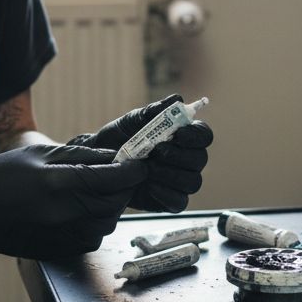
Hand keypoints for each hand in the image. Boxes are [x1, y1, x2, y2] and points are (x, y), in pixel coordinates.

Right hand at [0, 145, 147, 260]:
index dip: (132, 171)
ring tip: (96, 192)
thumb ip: (81, 156)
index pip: (113, 179)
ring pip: (108, 222)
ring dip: (110, 207)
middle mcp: (64, 213)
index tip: (138, 165)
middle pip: (116, 203)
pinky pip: (93, 237)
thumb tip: (114, 157)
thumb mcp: (39, 153)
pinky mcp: (59, 250)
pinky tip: (81, 210)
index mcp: (58, 183)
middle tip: (118, 176)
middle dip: (123, 188)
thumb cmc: (0, 176)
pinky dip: (96, 223)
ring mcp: (61, 235)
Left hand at [68, 94, 212, 212]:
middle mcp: (187, 160)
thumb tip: (176, 99)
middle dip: (180, 155)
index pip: (204, 136)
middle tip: (156, 151)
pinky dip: (166, 193)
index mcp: (183, 137)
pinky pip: (179, 202)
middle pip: (201, 159)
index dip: (196, 135)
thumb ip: (154, 111)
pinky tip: (149, 186)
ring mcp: (179, 182)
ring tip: (148, 169)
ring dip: (172, 174)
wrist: (98, 161)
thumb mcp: (132, 120)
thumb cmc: (118, 138)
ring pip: (193, 182)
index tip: (178, 134)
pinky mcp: (169, 200)